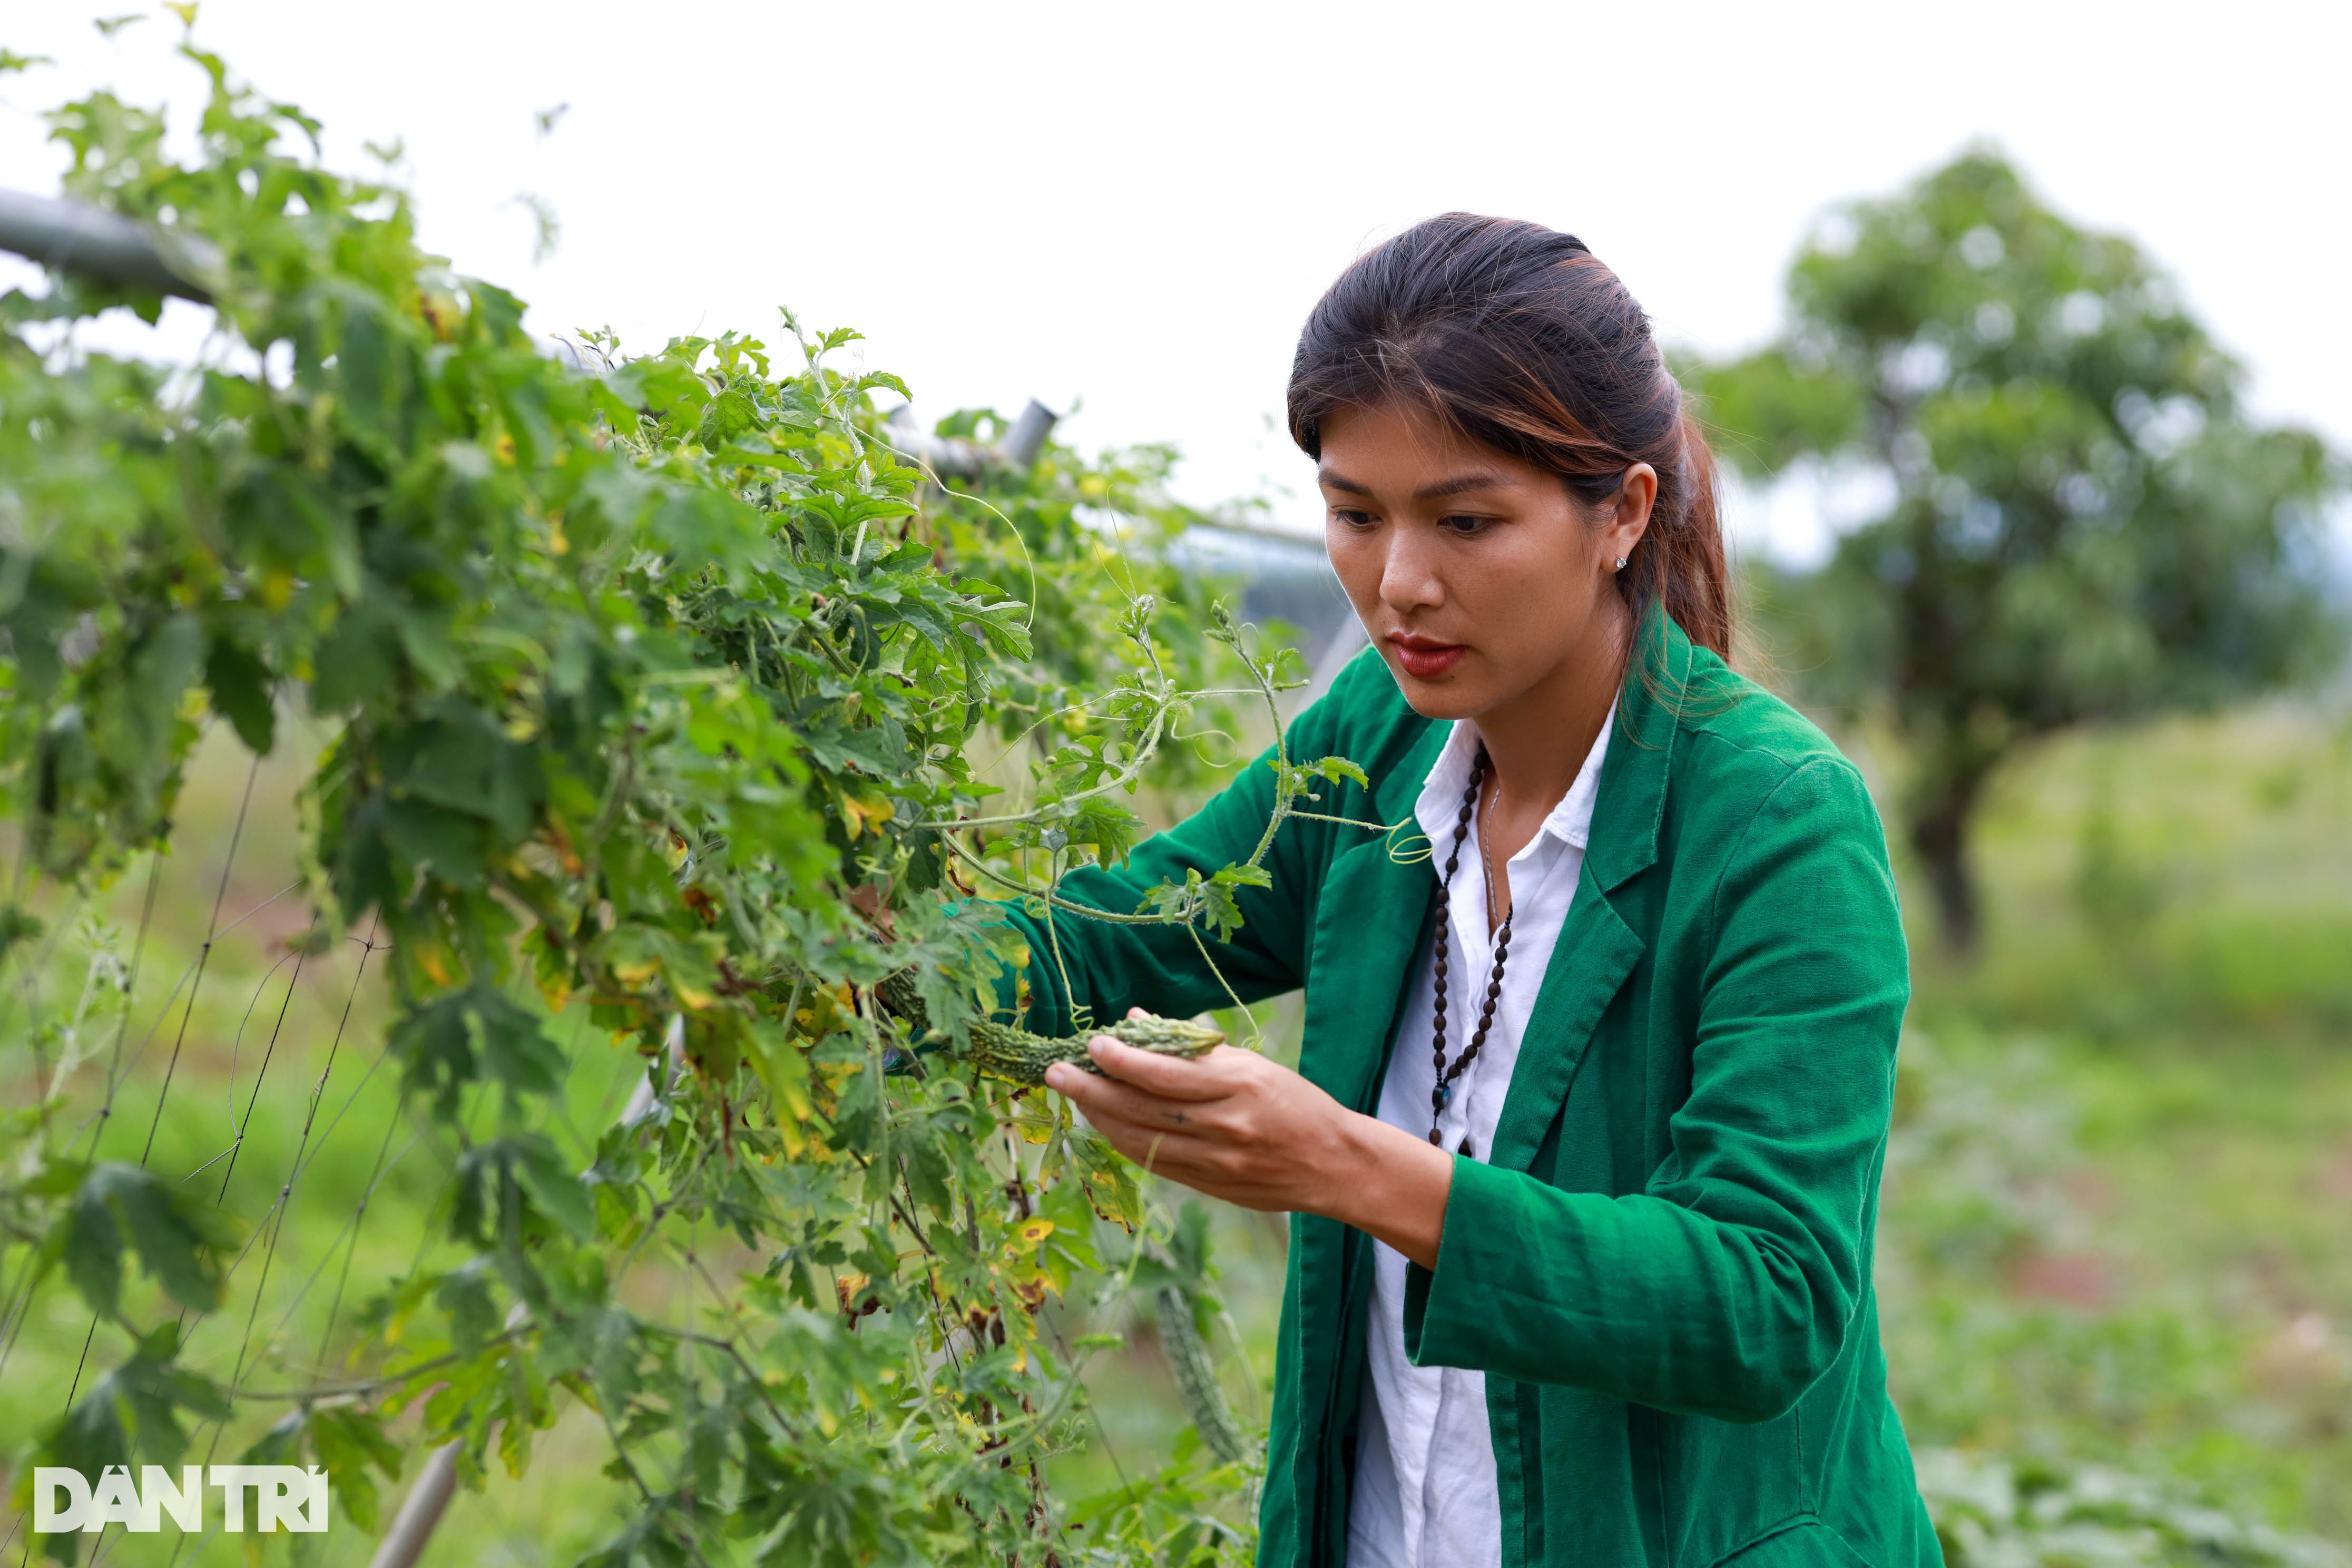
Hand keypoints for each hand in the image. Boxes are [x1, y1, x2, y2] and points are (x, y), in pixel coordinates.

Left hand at [1041, 1010, 1454, 1267]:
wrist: (1335, 1164)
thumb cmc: (1294, 1103)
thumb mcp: (1252, 1063)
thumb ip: (1193, 1046)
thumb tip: (1136, 1018)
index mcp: (1240, 1084)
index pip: (1167, 1073)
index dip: (1124, 1061)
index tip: (1091, 1044)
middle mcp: (1225, 1124)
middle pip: (1143, 1109)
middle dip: (1093, 1090)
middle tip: (1056, 1072)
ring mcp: (1216, 1161)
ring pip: (1141, 1139)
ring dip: (1100, 1117)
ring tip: (1074, 1095)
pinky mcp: (1210, 1186)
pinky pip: (1154, 1162)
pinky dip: (1124, 1142)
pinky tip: (1104, 1125)